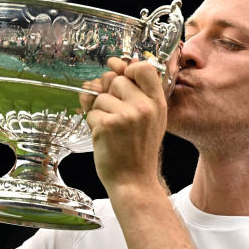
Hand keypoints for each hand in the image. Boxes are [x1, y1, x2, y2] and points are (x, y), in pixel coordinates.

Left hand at [80, 58, 168, 192]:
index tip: (121, 75)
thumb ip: (132, 95)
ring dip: (99, 112)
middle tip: (117, 117)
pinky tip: (105, 138)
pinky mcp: (108, 125)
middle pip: (115, 80)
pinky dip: (92, 125)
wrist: (134, 180)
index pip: (145, 68)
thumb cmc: (138, 151)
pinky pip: (90, 113)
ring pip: (99, 97)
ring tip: (113, 131)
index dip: (128, 68)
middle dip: (109, 95)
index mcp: (158, 103)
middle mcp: (144, 106)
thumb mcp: (147, 120)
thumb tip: (107, 70)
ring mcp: (126, 115)